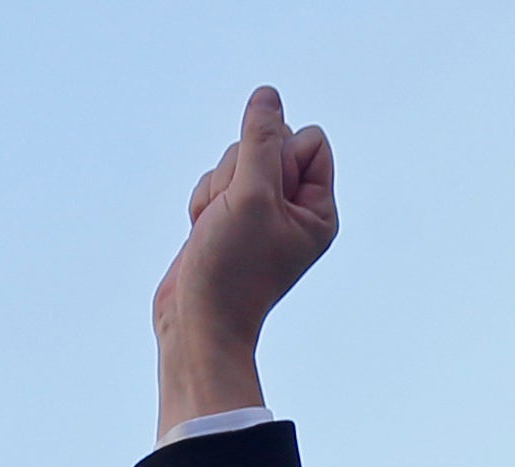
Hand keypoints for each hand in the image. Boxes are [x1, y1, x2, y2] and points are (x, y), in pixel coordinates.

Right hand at [155, 85, 336, 431]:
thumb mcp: (251, 194)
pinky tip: (202, 232)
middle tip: (234, 216)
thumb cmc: (232, 270)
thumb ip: (260, 140)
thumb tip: (267, 95)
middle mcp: (294, 209)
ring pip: (236, 159)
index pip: (308, 139)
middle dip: (241, 171)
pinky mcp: (228, 218)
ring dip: (217, 188)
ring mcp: (259, 213)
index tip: (264, 198)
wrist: (196, 323)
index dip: (279, 156)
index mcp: (318, 209)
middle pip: (269, 142)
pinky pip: (214, 180)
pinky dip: (203, 201)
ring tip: (216, 228)